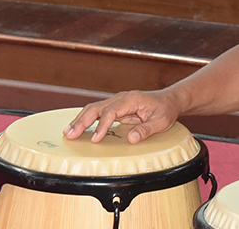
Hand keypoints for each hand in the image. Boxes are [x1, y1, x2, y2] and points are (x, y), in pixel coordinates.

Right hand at [63, 90, 179, 143]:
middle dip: (82, 121)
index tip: (95, 139)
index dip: (102, 126)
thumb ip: (146, 130)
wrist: (170, 100)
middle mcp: (122, 98)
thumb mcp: (161, 122)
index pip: (111, 111)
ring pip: (94, 108)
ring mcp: (118, 102)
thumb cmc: (166, 110)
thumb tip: (131, 139)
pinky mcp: (116, 108)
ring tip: (68, 132)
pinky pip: (98, 112)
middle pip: (97, 107)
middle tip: (70, 135)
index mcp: (131, 99)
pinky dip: (86, 119)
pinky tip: (77, 127)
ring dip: (80, 120)